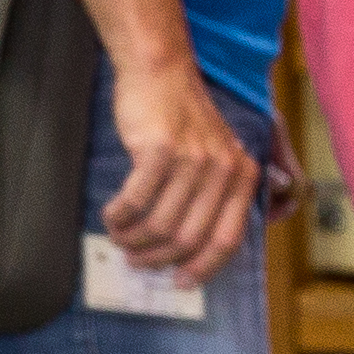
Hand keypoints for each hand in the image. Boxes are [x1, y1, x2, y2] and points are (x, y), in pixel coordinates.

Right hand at [103, 51, 257, 282]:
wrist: (161, 71)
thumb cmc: (182, 117)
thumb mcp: (215, 154)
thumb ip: (212, 195)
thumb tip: (187, 249)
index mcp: (242, 176)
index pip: (228, 239)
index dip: (203, 267)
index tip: (181, 283)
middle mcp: (223, 170)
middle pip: (189, 238)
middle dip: (158, 258)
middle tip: (136, 261)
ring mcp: (192, 160)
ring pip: (160, 224)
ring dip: (134, 239)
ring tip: (120, 237)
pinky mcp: (160, 150)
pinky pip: (136, 200)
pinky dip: (120, 216)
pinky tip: (112, 216)